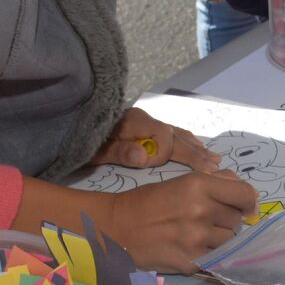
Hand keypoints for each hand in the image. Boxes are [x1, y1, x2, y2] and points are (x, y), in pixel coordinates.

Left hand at [88, 107, 218, 171]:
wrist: (71, 118)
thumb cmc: (82, 139)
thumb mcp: (95, 150)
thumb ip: (119, 151)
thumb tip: (143, 156)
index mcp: (135, 123)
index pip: (161, 140)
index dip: (163, 155)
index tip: (159, 166)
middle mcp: (145, 120)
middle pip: (175, 136)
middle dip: (194, 152)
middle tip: (213, 166)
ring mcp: (146, 121)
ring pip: (177, 133)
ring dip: (195, 147)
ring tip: (213, 159)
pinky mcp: (145, 125)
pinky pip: (172, 132)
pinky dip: (187, 140)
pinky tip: (197, 146)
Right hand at [106, 171, 258, 270]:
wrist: (117, 229)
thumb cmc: (149, 201)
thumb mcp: (183, 181)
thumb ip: (216, 182)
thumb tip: (249, 195)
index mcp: (199, 185)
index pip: (245, 195)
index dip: (248, 201)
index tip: (244, 206)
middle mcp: (202, 210)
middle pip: (237, 219)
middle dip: (227, 220)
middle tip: (207, 220)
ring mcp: (197, 239)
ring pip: (230, 241)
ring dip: (220, 239)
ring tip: (199, 235)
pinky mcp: (192, 261)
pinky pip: (217, 259)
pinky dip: (210, 256)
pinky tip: (193, 249)